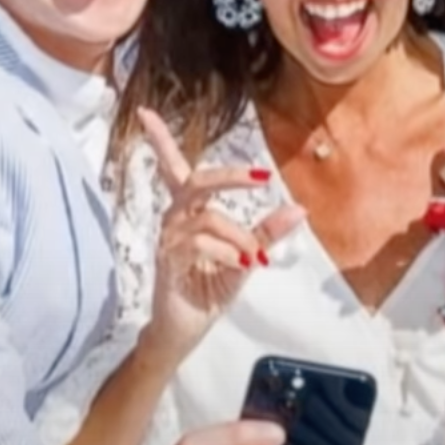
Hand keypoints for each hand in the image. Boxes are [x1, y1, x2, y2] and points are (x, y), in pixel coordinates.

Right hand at [137, 107, 304, 360]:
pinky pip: (198, 243)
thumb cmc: (209, 290)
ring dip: (238, 234)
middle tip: (261, 177)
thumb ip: (267, 232)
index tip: (146, 113)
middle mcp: (174, 220)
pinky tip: (241, 264)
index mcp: (189, 213)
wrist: (186, 331)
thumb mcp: (247, 257)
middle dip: (229, 175)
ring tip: (254, 258)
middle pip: (195, 180)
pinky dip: (227, 251)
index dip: (160, 140)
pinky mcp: (167, 262)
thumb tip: (298, 208)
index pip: (172, 169)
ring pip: (206, 217)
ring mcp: (168, 241)